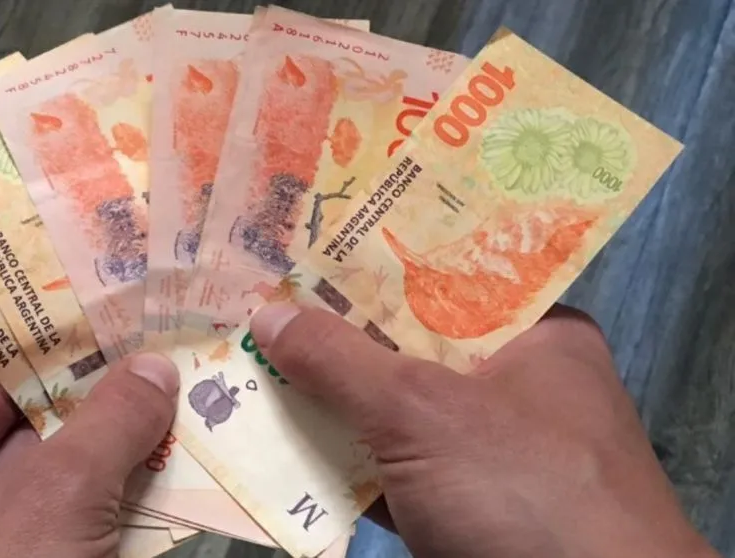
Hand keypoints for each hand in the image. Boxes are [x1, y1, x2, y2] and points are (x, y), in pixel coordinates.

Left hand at [0, 231, 179, 557]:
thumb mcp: (45, 512)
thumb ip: (107, 431)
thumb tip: (157, 372)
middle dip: (45, 352)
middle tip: (104, 300)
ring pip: (21, 447)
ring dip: (87, 417)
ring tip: (150, 366)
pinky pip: (44, 496)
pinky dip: (93, 473)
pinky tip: (152, 443)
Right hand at [251, 303, 718, 557]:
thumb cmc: (520, 487)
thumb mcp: (421, 410)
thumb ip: (340, 360)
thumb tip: (268, 314)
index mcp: (538, 336)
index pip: (449, 277)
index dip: (375, 264)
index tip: (307, 250)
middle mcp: (522, 387)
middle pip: (414, 347)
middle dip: (340, 338)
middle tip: (265, 305)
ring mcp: (497, 455)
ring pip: (402, 414)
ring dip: (336, 404)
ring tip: (256, 366)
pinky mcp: (473, 512)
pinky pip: (399, 472)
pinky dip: (349, 466)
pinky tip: (284, 446)